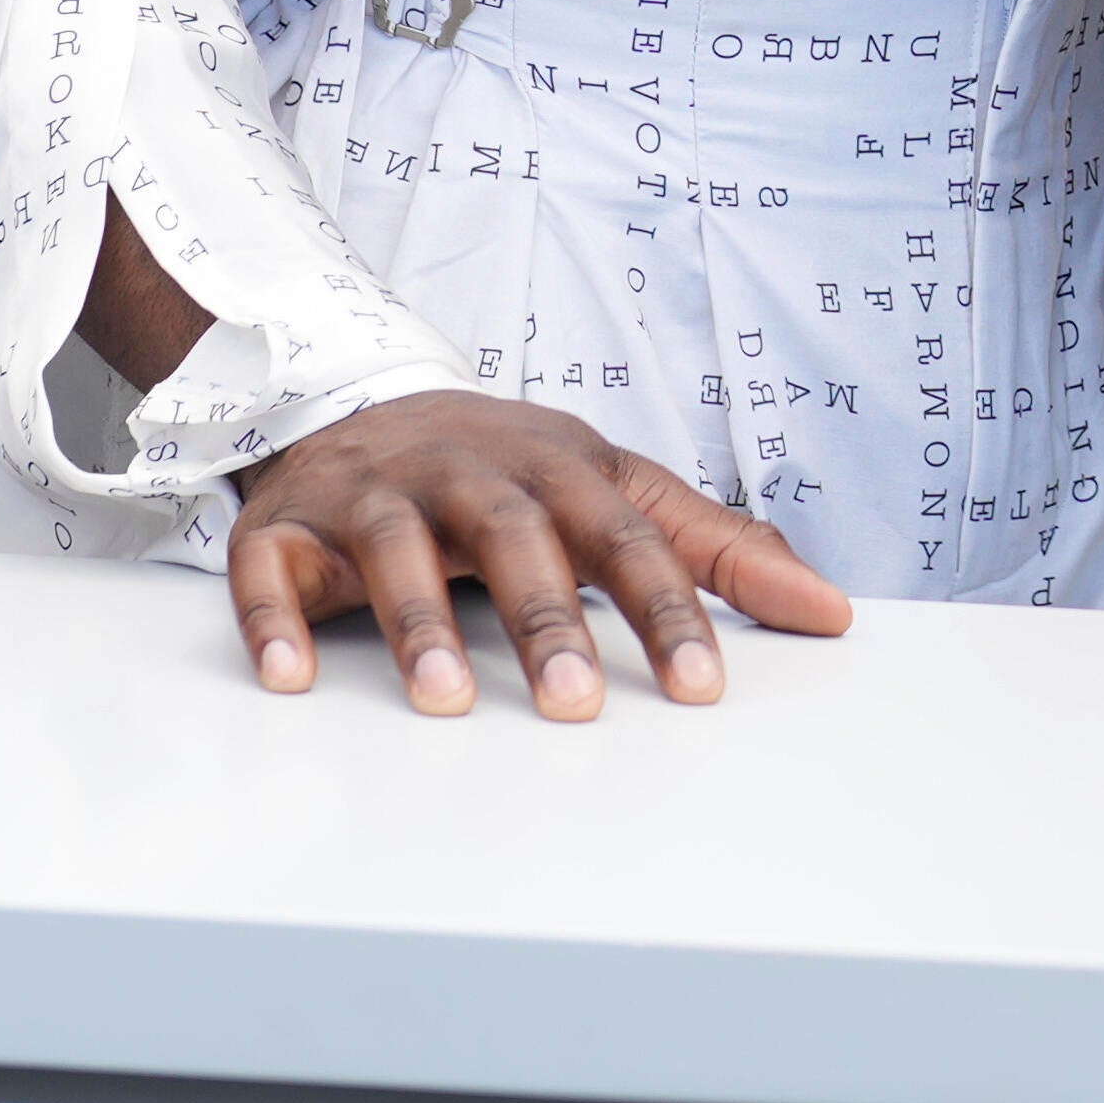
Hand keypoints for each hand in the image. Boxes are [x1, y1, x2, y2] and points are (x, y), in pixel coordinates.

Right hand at [224, 390, 854, 718]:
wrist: (363, 397)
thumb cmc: (510, 468)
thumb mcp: (619, 490)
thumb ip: (719, 550)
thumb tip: (831, 610)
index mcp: (559, 469)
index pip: (626, 539)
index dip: (667, 610)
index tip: (703, 688)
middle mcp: (468, 472)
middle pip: (514, 538)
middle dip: (546, 620)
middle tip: (577, 704)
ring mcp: (374, 494)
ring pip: (396, 548)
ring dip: (418, 622)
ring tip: (443, 703)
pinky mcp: (288, 525)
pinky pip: (272, 568)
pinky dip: (277, 618)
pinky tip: (292, 677)